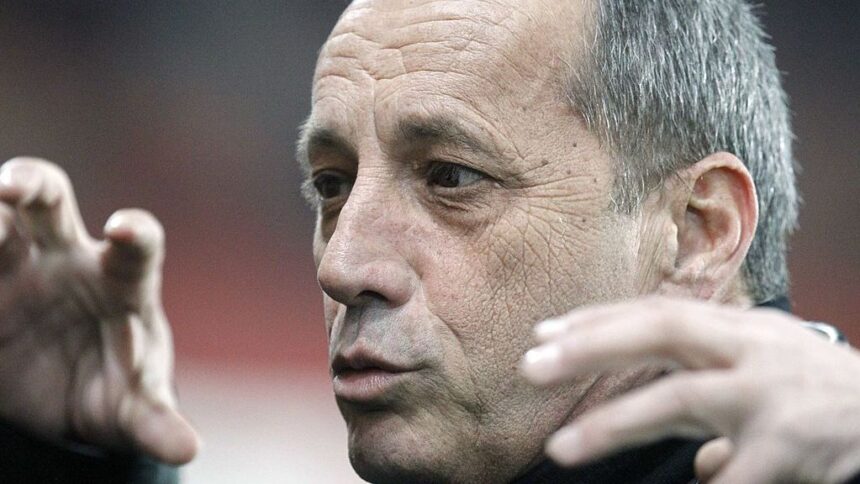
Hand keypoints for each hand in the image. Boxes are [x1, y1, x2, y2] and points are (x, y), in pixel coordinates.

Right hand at [0, 157, 197, 464]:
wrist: (63, 399)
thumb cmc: (115, 388)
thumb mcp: (132, 411)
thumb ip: (155, 423)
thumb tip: (186, 451)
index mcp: (121, 283)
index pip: (136, 249)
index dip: (135, 234)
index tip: (124, 229)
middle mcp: (65, 259)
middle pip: (50, 202)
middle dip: (30, 184)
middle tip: (12, 188)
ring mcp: (12, 266)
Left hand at [520, 296, 859, 482]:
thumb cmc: (815, 398)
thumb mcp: (760, 377)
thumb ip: (711, 405)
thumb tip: (693, 463)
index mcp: (737, 331)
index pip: (656, 312)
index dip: (597, 320)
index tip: (542, 333)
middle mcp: (750, 350)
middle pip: (662, 330)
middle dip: (592, 344)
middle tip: (529, 364)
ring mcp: (770, 395)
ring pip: (680, 397)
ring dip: (613, 423)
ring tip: (560, 448)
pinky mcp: (790, 445)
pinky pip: (730, 474)